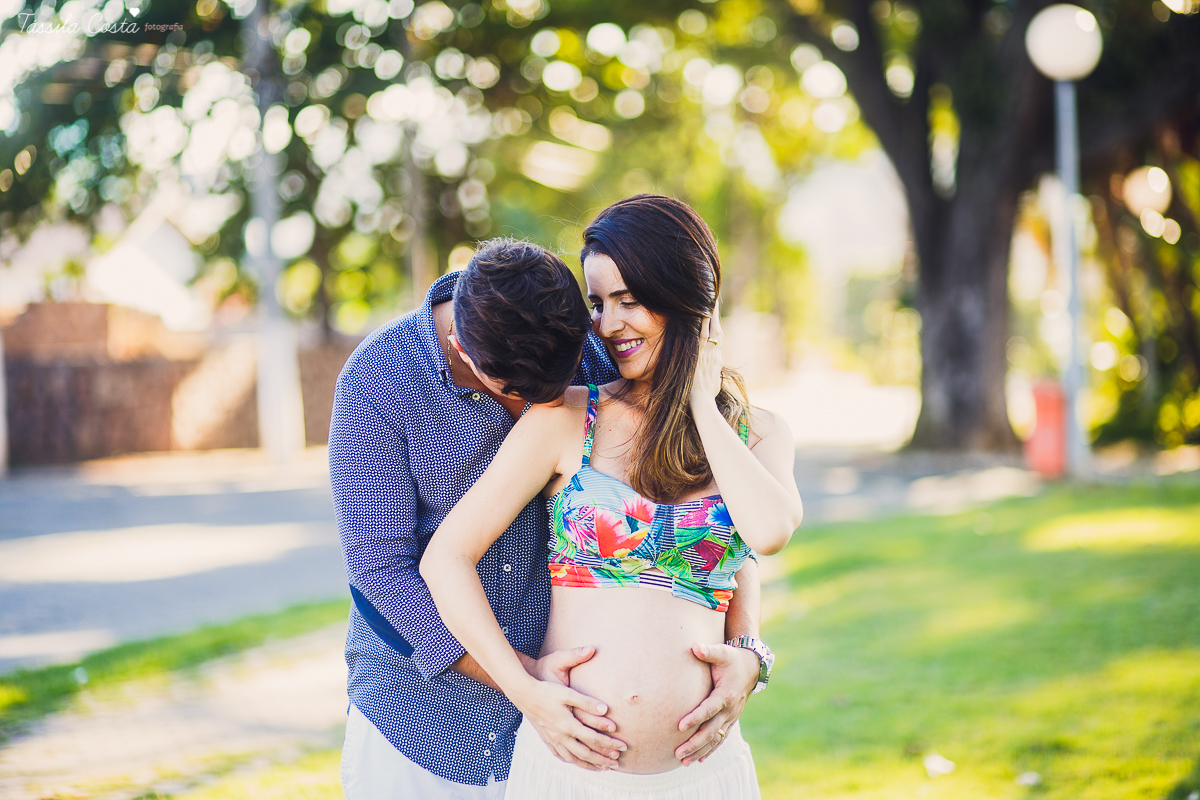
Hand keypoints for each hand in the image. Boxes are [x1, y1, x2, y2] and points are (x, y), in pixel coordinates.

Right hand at [516, 649, 626, 770]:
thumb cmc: (546, 690)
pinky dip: (571, 761)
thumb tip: (605, 709)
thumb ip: (586, 702)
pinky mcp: (546, 738)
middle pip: (585, 754)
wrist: (523, 694)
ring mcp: (553, 739)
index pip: (593, 739)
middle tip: (617, 762)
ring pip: (573, 758)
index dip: (609, 744)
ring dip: (589, 764)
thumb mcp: (567, 693)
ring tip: (602, 768)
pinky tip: (576, 761)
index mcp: (568, 725)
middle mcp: (561, 736)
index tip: (622, 746)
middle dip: (603, 759)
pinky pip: (560, 755)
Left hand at [675, 642, 759, 764]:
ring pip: (715, 739)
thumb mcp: (723, 652)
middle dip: (694, 743)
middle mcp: (730, 710)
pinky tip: (698, 760)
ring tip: (684, 762)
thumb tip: (694, 646)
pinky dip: (710, 750)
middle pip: (711, 730)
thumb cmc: (732, 659)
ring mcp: (731, 717)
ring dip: (700, 751)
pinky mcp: (731, 721)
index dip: (695, 718)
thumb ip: (708, 651)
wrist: (752, 668)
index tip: (679, 726)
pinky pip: (721, 739)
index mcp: (726, 694)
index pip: (708, 709)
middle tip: (677, 753)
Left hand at [690, 301, 723, 408]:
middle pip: (717, 329)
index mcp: (716, 359)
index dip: (716, 325)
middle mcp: (714, 353)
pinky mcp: (699, 354)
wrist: (703, 402)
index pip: (718, 338)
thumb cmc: (706, 397)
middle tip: (714, 299)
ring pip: (711, 329)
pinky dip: (702, 323)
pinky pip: (701, 334)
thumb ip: (711, 372)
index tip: (714, 314)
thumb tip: (711, 371)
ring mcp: (707, 353)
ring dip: (711, 314)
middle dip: (715, 314)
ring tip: (709, 299)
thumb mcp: (712, 382)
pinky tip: (700, 311)